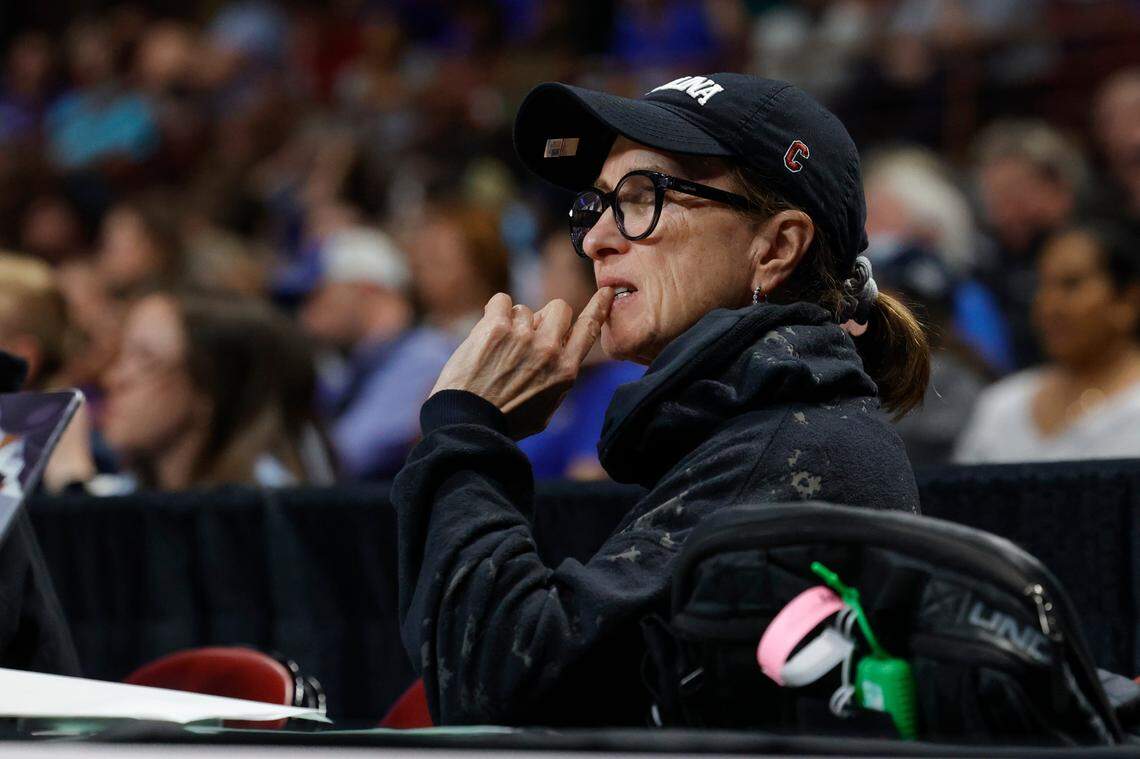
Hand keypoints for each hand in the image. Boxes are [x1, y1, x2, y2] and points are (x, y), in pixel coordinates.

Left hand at [430, 287, 614, 439]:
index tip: (606, 291)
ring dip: (512, 323)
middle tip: (526, 336)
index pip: (589, 328)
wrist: (469, 423)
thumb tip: (560, 356)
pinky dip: (495, 313)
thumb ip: (557, 380)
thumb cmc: (506, 421)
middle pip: (558, 307)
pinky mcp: (496, 328)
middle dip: (544, 317)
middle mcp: (549, 350)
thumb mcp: (545, 410)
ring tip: (497, 349)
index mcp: (565, 370)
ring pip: (524, 309)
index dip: (599, 306)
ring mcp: (523, 336)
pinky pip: (501, 301)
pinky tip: (487, 333)